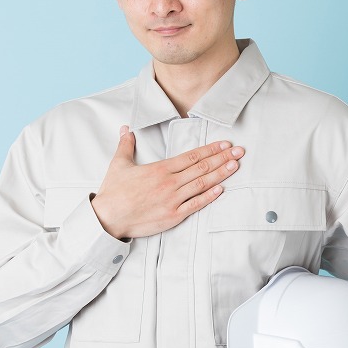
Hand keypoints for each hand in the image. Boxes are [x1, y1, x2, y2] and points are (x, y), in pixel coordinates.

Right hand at [90, 125, 244, 239]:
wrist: (108, 218)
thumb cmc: (113, 192)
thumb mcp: (118, 164)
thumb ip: (125, 145)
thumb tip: (125, 129)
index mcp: (160, 169)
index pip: (191, 156)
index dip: (210, 149)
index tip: (225, 144)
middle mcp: (170, 183)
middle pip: (202, 168)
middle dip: (223, 158)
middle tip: (240, 152)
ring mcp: (173, 200)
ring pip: (202, 184)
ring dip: (221, 174)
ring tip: (235, 166)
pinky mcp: (172, 216)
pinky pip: (195, 205)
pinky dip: (209, 197)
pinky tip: (221, 190)